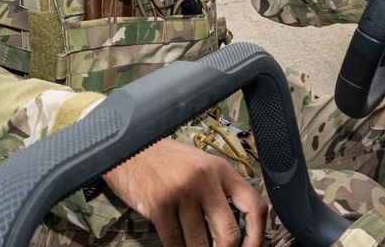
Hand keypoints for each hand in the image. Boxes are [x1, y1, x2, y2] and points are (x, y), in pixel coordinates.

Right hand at [102, 137, 266, 246]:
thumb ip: (218, 191)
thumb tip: (236, 230)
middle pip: (228, 234)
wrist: (127, 148)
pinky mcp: (159, 205)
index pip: (254, 206)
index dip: (258, 236)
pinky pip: (175, 243)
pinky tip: (177, 246)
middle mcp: (204, 179)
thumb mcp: (199, 165)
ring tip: (192, 246)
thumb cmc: (163, 160)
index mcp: (219, 169)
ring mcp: (181, 192)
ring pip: (200, 244)